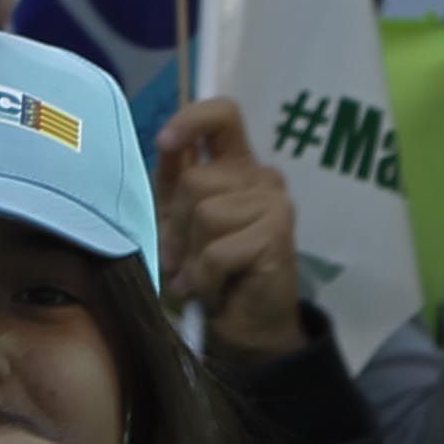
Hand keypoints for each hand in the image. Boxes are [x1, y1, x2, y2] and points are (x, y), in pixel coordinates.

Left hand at [156, 101, 310, 362]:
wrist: (244, 328)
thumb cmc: (208, 274)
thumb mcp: (178, 224)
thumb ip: (174, 183)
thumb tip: (166, 144)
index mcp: (234, 166)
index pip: (222, 115)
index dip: (191, 119)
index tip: (165, 143)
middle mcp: (259, 176)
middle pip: (195, 180)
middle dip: (176, 227)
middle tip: (181, 260)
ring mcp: (273, 201)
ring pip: (205, 215)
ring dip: (191, 257)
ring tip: (200, 277)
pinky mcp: (278, 233)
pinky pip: (217, 251)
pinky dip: (205, 279)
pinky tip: (213, 292)